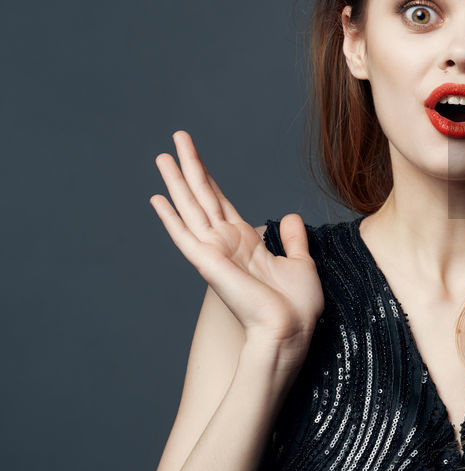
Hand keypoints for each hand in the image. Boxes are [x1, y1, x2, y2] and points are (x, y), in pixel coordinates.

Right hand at [150, 130, 323, 353]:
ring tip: (163, 155)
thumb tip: (290, 217)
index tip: (197, 159)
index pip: (222, 203)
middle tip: (177, 139)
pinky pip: (184, 235)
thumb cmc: (298, 307)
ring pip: (191, 207)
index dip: (210, 180)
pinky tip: (157, 198)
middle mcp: (226, 244)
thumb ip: (292, 239)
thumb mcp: (301, 263)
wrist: (291, 331)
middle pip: (203, 196)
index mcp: (246, 243)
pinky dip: (170, 217)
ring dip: (177, 180)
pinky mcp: (208, 263)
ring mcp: (214, 252)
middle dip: (191, 167)